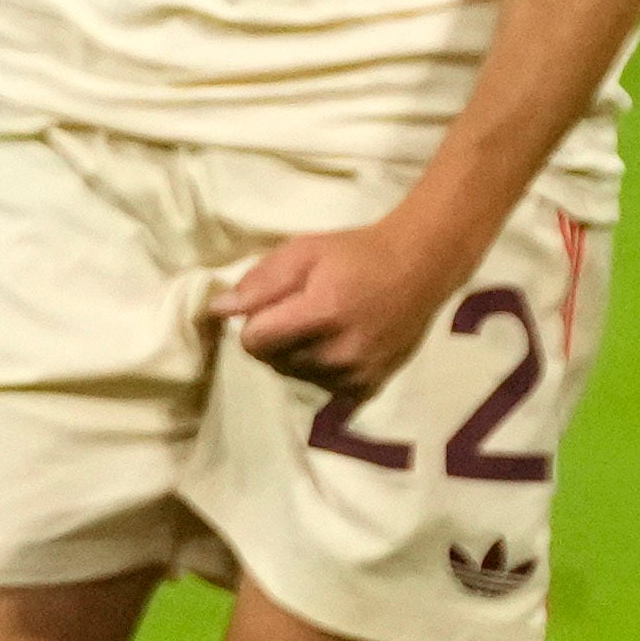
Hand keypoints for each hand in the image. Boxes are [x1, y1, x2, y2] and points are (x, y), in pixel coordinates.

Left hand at [223, 202, 474, 401]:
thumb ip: (260, 282)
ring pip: (296, 376)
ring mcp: (357, 375)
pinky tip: (342, 343)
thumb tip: (220, 310)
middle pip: (273, 361)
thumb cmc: (356, 254)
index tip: (275, 304)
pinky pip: (323, 389)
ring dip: (299, 355)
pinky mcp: (369, 388)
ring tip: (326, 325)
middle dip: (277, 337)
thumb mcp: (304, 251)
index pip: (255, 341)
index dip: (256, 321)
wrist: (419, 268)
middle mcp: (340, 353)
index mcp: (322, 313)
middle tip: (305, 309)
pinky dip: (323, 370)